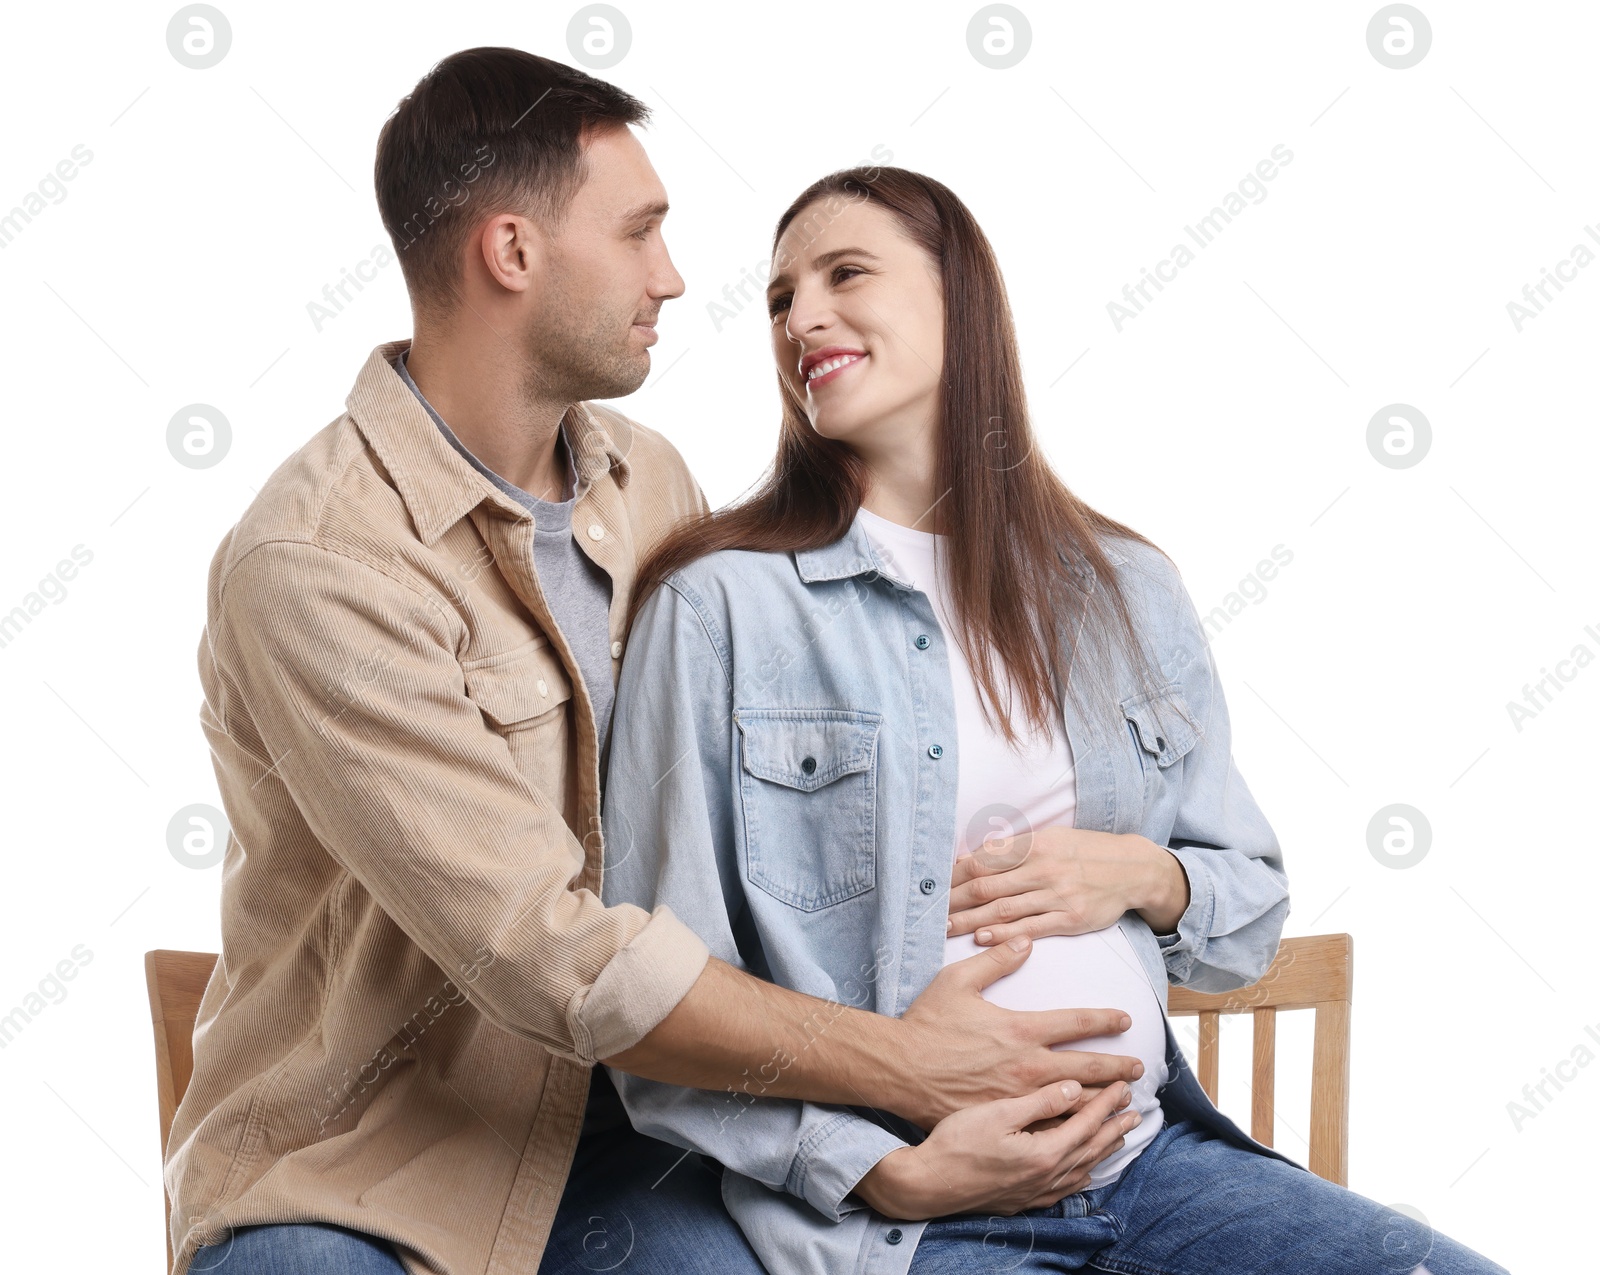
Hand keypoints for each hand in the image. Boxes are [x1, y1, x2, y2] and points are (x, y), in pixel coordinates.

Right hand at [853, 1079, 1141, 1218]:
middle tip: (1135, 1109)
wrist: (927, 1183)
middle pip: (1091, 1148)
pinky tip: (1084, 1172)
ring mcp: (1035, 1192)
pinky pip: (1066, 1188)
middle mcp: (1046, 1176)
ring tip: (1119, 1135)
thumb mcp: (996, 1112)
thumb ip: (1039, 1101)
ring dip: (1103, 1150)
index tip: (1123, 1084)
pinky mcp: (1023, 1200)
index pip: (1086, 1122)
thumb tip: (1073, 1087)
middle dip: (1114, 1125)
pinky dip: (1083, 1175)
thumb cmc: (955, 1142)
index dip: (1106, 1101)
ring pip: (1082, 1170)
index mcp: (1043, 1151)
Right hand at [893, 937, 1143, 1129]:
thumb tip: (1025, 942)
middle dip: (1117, 1069)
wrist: (899, 1070)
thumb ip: (995, 960)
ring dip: (1103, 1100)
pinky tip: (1085, 1130)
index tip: (1125, 1020)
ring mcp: (1018, 1098)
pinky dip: (1073, 1126)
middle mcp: (1027, 1066)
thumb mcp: (957, 980)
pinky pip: (1048, 1126)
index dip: (1105, 1020)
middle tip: (1138, 1069)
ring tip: (1122, 1102)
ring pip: (1074, 1102)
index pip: (1076, 1023)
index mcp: (1020, 1030)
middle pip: (1086, 1068)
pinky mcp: (1004, 1120)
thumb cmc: (926, 1023)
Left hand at [946, 828, 1189, 944]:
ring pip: (1003, 909)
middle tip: (930, 911)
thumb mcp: (1052, 837)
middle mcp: (1043, 868)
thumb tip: (975, 856)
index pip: (984, 859)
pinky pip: (1029, 928)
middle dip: (955, 899)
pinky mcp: (1069, 919)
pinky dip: (1002, 934)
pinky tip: (981, 938)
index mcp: (1035, 845)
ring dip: (970, 920)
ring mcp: (1057, 895)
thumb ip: (1015, 848)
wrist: (1133, 869)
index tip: (935, 884)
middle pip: (987, 885)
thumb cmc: (1086, 852)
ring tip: (946, 927)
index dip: (956, 873)